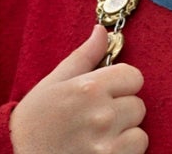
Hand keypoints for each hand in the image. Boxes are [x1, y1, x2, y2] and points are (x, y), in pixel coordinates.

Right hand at [10, 25, 147, 153]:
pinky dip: (124, 152)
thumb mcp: (53, 83)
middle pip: (138, 104)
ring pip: (139, 131)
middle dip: (121, 110)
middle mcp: (101, 114)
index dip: (122, 84)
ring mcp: (106, 143)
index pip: (134, 76)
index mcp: (89, 88)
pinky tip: (101, 150)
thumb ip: (84, 56)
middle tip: (95, 119)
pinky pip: (137, 151)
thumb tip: (102, 31)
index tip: (107, 93)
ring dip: (124, 134)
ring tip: (98, 137)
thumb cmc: (33, 123)